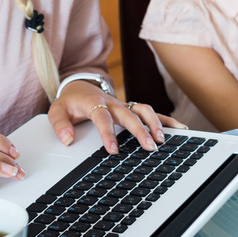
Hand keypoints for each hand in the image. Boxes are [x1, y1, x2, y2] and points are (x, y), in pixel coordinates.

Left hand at [48, 79, 184, 154]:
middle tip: (148, 146)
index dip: (108, 133)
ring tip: (163, 140)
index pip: (102, 117)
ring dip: (155, 123)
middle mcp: (113, 103)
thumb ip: (60, 125)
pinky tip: (180, 129)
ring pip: (144, 110)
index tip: (113, 150)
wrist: (80, 86)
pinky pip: (152, 112)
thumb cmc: (70, 101)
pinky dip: (166, 120)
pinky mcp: (132, 108)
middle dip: (140, 130)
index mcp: (94, 103)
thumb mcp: (56, 110)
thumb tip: (67, 140)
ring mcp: (125, 105)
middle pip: (129, 114)